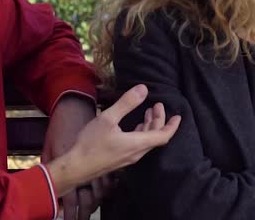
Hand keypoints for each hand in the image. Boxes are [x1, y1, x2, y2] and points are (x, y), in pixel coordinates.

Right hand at [45, 85, 180, 199]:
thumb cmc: (91, 143)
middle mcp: (137, 153)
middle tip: (156, 105)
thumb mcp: (108, 118)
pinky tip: (135, 126)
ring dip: (150, 126)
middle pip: (155, 137)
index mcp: (138, 143)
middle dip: (159, 120)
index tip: (178, 115)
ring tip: (148, 111)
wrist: (77, 166)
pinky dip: (142, 133)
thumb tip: (143, 89)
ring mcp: (129, 158)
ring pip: (147, 141)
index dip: (172, 125)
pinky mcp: (121, 159)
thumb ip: (127, 103)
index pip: (163, 136)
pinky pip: (138, 145)